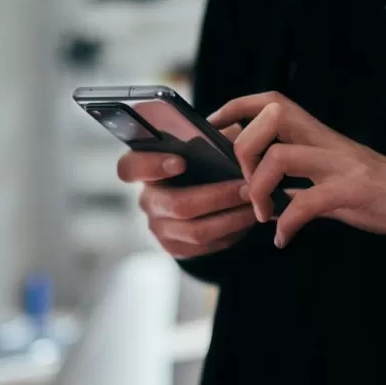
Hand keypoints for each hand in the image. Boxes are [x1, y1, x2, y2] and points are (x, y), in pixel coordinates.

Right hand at [117, 125, 256, 258]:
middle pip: (177, 205)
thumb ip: (212, 138)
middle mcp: (147, 200)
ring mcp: (159, 227)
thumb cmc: (204, 162)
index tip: (181, 161)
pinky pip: (205, 246)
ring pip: (195, 230)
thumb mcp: (205, 144)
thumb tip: (231, 137)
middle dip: (218, 196)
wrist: (203, 197)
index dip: (152, 166)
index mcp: (145, 169)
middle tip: (247, 188)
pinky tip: (247, 219)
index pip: (130, 167)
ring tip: (255, 205)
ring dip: (231, 218)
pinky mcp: (175, 247)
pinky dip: (231, 233)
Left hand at [209, 92, 385, 247]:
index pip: (271, 101)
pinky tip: (283, 239)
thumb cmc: (369, 193)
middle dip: (244, 148)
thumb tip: (249, 186)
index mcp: (317, 134)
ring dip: (260, 189)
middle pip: (272, 116)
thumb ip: (292, 178)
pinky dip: (288, 223)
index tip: (212, 128)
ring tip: (262, 215)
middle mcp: (326, 140)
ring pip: (282, 156)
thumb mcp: (325, 178)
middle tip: (244, 184)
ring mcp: (341, 163)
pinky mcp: (355, 190)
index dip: (236, 107)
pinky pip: (309, 202)